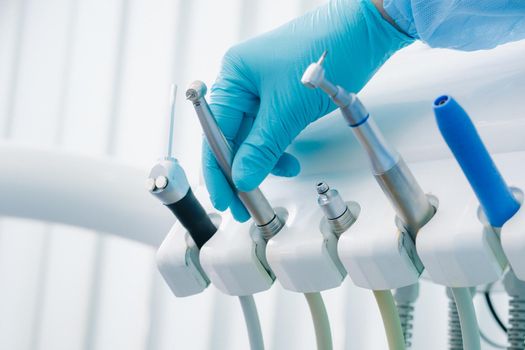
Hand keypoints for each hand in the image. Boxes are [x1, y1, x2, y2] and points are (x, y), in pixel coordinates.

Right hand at [203, 0, 412, 220]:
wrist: (364, 31)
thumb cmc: (326, 50)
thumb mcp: (288, 109)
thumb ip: (262, 147)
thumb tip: (243, 178)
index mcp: (234, 76)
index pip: (216, 133)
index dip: (218, 170)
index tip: (224, 198)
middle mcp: (244, 82)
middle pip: (233, 137)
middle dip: (241, 170)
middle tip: (245, 201)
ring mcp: (264, 89)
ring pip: (254, 136)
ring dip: (263, 160)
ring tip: (278, 175)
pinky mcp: (283, 96)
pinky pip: (271, 130)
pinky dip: (278, 148)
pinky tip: (288, 160)